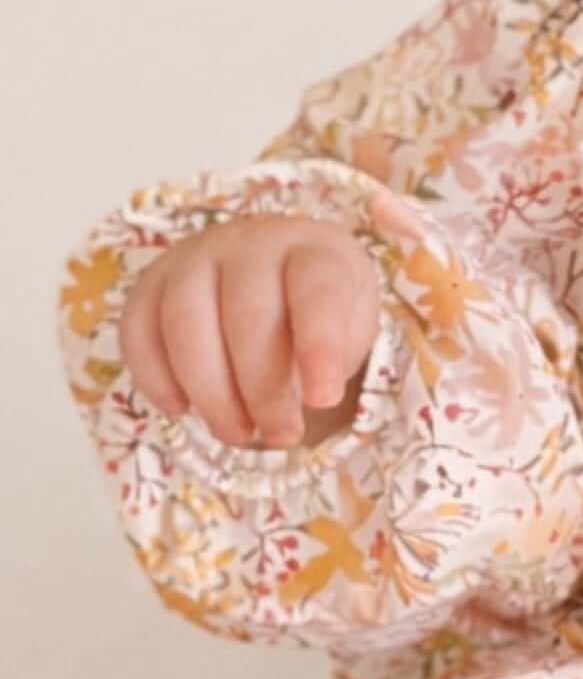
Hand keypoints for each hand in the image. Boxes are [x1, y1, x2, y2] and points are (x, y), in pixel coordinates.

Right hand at [117, 214, 380, 449]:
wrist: (275, 276)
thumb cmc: (318, 310)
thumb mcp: (348, 326)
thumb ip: (335, 354)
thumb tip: (308, 398)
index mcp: (314, 250)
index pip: (317, 291)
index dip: (320, 347)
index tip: (323, 400)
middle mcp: (252, 243)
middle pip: (247, 315)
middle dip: (263, 389)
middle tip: (280, 435)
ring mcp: (195, 257)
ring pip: (187, 324)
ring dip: (210, 393)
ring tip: (236, 433)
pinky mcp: (150, 283)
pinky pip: (138, 331)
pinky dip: (155, 378)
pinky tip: (181, 409)